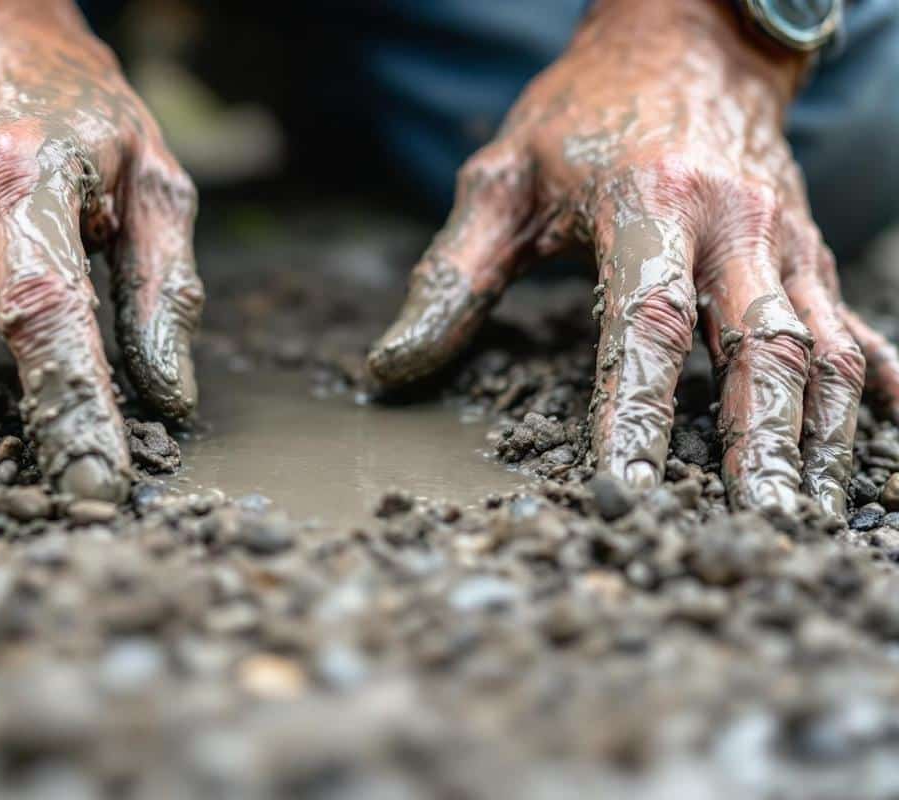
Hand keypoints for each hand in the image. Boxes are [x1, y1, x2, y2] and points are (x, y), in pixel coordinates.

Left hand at [367, 0, 898, 516]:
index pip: (646, 324)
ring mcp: (783, 236)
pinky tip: (885, 443)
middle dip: (765, 446)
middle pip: (763, 347)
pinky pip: (854, 324)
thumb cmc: (581, 115)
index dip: (638, 414)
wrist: (684, 37)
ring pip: (822, 348)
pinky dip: (873, 387)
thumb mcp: (502, 179)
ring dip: (822, 437)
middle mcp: (732, 223)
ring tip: (806, 515)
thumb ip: (452, 276)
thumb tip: (392, 369)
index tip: (625, 491)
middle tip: (759, 528)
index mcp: (650, 203)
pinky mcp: (810, 247)